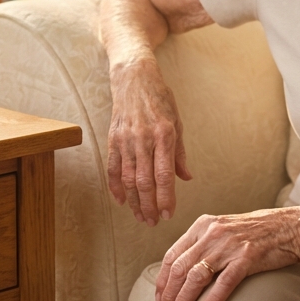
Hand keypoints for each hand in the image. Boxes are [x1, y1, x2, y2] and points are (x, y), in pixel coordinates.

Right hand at [106, 58, 191, 224]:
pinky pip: (113, 168)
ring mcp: (126, 139)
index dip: (166, 197)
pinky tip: (121, 201)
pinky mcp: (113, 139)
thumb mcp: (178, 122)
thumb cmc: (160, 99)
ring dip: (134, 201)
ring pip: (128, 179)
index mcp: (164, 135)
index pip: (164, 174)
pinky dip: (116, 187)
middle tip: (154, 222)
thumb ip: (180, 153)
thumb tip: (186, 178)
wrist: (134, 78)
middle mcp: (144, 139)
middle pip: (144, 181)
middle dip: (149, 206)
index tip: (169, 214)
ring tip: (141, 216)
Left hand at [155, 206, 299, 300]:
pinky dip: (213, 299)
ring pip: (197, 276)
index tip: (158, 298)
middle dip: (169, 295)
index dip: (162, 280)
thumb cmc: (258, 231)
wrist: (292, 227)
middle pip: (181, 268)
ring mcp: (230, 245)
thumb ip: (204, 244)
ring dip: (184, 300)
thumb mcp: (224, 229)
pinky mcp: (248, 257)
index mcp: (203, 225)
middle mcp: (213, 232)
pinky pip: (225, 281)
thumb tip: (183, 271)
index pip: (173, 254)